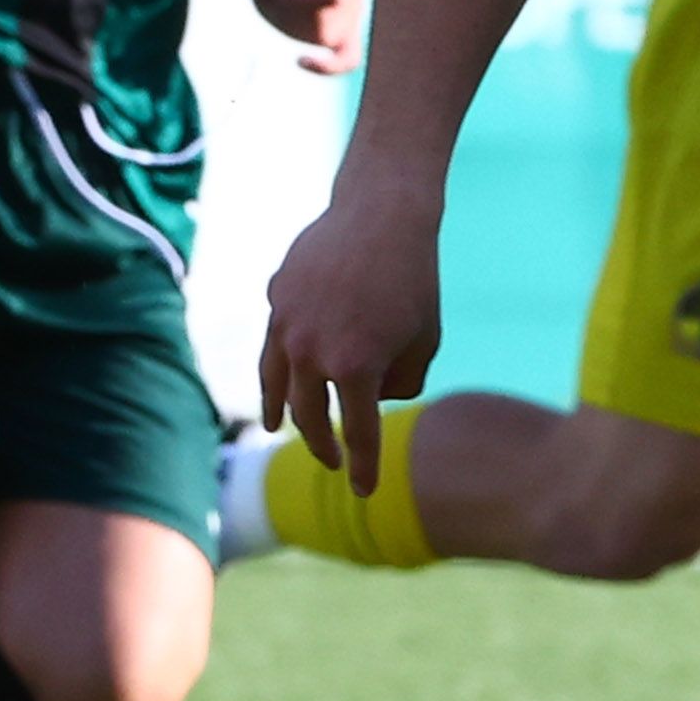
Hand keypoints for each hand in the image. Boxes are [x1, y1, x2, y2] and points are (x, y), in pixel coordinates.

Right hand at [254, 179, 445, 491]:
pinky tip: (286, 368)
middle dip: (321, 444)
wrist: (383, 211)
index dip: (361, 467)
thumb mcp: (424, 341)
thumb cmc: (414, 278)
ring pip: (275, 381)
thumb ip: (400, 382)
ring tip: (276, 427)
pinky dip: (281, 359)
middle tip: (331, 459)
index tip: (362, 489)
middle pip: (309, 415)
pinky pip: (275, 337)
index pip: (357, 433)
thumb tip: (374, 398)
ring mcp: (286, 322)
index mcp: (354, 368)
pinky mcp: (276, 296)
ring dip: (279, 411)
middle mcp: (311, 351)